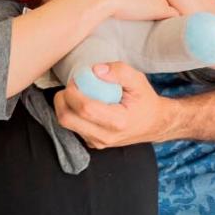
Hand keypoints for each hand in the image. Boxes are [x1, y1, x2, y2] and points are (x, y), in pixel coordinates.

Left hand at [53, 62, 178, 147]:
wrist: (153, 124)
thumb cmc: (145, 101)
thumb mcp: (138, 81)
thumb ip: (119, 72)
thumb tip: (95, 70)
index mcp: (118, 121)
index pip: (84, 108)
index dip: (73, 91)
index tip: (76, 79)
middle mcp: (105, 136)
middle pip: (67, 119)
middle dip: (62, 99)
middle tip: (72, 86)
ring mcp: (97, 143)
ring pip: (66, 124)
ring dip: (65, 106)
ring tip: (78, 93)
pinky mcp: (92, 144)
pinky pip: (73, 128)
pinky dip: (72, 113)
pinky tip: (83, 104)